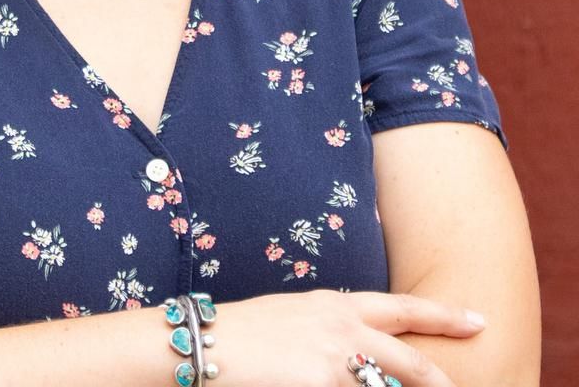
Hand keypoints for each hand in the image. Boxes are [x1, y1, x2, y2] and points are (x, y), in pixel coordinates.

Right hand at [215, 288, 485, 386]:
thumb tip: (358, 347)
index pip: (403, 309)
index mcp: (337, 306)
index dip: (444, 316)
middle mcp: (343, 329)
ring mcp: (335, 360)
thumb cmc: (244, 333)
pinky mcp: (322, 384)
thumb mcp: (295, 316)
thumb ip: (331, 327)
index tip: (477, 320)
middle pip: (412, 363)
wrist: (207, 342)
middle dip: (443, 383)